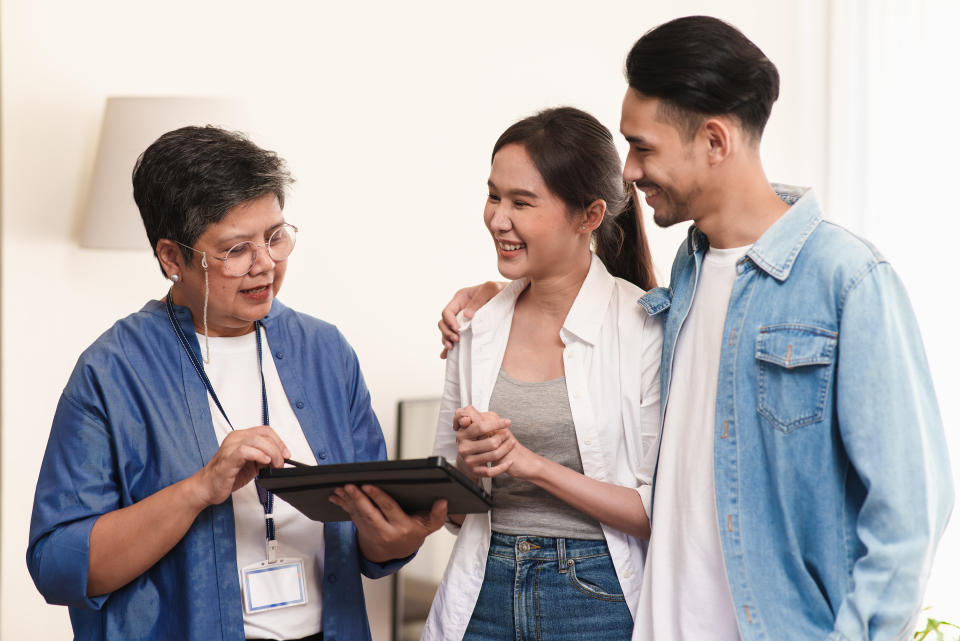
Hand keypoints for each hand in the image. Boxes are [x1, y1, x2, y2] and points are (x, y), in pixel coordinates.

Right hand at [189, 426, 289, 507]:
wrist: (206, 488)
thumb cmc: (226, 476)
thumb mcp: (250, 465)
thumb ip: (263, 458)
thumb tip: (280, 458)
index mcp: (240, 437)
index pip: (265, 431)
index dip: (279, 441)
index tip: (286, 454)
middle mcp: (235, 438)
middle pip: (264, 434)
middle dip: (278, 448)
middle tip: (281, 462)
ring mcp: (231, 447)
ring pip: (257, 440)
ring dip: (272, 453)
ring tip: (274, 465)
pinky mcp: (228, 458)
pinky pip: (245, 450)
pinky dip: (259, 455)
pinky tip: (264, 462)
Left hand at [329, 484, 447, 562]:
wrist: (396, 553)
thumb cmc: (413, 533)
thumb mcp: (428, 526)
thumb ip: (437, 515)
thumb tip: (443, 501)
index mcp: (402, 528)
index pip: (388, 509)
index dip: (378, 497)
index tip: (368, 485)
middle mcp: (386, 532)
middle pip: (369, 514)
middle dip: (358, 499)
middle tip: (348, 485)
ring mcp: (372, 533)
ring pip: (358, 515)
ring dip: (347, 501)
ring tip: (340, 488)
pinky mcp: (362, 531)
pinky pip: (352, 517)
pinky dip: (344, 506)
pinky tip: (336, 497)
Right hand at [439, 281, 506, 357]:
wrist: (510, 297)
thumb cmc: (499, 290)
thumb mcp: (490, 289)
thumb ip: (478, 299)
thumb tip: (466, 315)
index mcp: (461, 299)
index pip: (447, 311)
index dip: (449, 321)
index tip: (458, 329)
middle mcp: (459, 310)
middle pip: (444, 323)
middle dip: (447, 332)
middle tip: (457, 340)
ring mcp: (462, 320)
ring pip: (447, 331)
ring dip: (446, 340)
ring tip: (452, 348)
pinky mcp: (468, 328)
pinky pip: (455, 337)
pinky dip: (449, 346)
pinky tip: (446, 355)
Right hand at [454, 406, 515, 477]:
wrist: (466, 459)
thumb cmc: (472, 440)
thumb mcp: (471, 426)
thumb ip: (471, 416)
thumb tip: (467, 418)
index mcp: (463, 435)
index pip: (481, 427)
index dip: (497, 424)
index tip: (507, 422)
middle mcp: (464, 448)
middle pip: (491, 442)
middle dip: (503, 437)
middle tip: (507, 434)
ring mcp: (469, 461)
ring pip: (494, 455)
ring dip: (507, 448)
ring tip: (511, 443)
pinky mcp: (475, 471)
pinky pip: (492, 471)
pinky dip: (503, 466)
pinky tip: (509, 462)